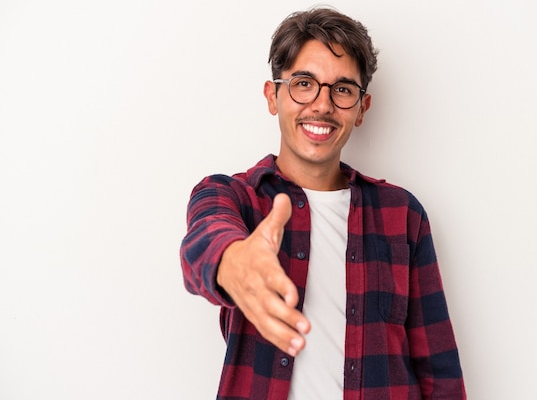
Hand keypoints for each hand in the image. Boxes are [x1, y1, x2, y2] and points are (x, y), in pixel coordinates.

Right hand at [217, 193, 310, 355]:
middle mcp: (255, 286)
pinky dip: (278, 340)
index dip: (281, 286)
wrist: (222, 264)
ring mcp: (252, 302)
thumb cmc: (250, 249)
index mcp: (259, 264)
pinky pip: (264, 329)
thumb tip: (286, 196)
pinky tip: (294, 349)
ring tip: (300, 345)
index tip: (293, 296)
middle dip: (287, 317)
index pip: (271, 276)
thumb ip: (277, 217)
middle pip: (269, 304)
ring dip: (283, 335)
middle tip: (305, 327)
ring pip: (266, 321)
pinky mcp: (252, 313)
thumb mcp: (263, 231)